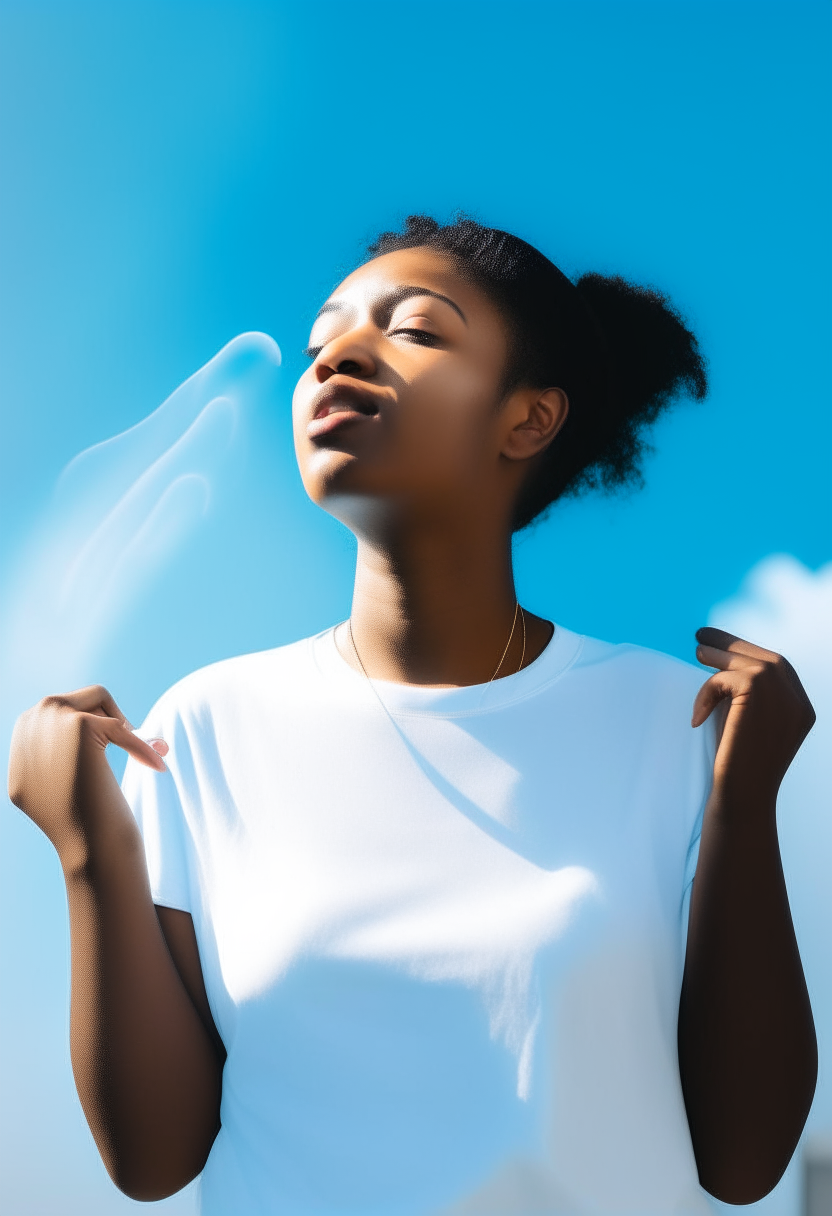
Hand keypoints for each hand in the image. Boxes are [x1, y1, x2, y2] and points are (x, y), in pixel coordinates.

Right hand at [7, 685, 167, 861]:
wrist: (88, 849)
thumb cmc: (82, 824)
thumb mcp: (56, 784)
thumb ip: (57, 752)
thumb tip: (82, 722)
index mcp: (20, 741)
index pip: (62, 712)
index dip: (97, 726)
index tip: (119, 744)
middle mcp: (26, 726)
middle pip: (80, 699)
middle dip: (112, 718)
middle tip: (137, 743)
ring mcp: (49, 722)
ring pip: (99, 698)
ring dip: (124, 724)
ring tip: (148, 751)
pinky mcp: (78, 726)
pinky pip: (122, 726)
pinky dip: (143, 746)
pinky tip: (159, 764)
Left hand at [692, 627, 815, 807]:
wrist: (741, 798)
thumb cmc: (737, 769)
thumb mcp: (750, 727)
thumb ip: (749, 700)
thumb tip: (722, 663)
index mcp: (801, 709)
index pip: (779, 670)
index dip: (751, 653)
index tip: (725, 645)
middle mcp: (798, 700)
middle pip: (766, 659)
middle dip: (734, 644)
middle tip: (703, 636)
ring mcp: (782, 695)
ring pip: (746, 662)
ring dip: (717, 656)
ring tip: (696, 652)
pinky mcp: (758, 691)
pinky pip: (724, 677)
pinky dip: (706, 691)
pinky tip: (696, 716)